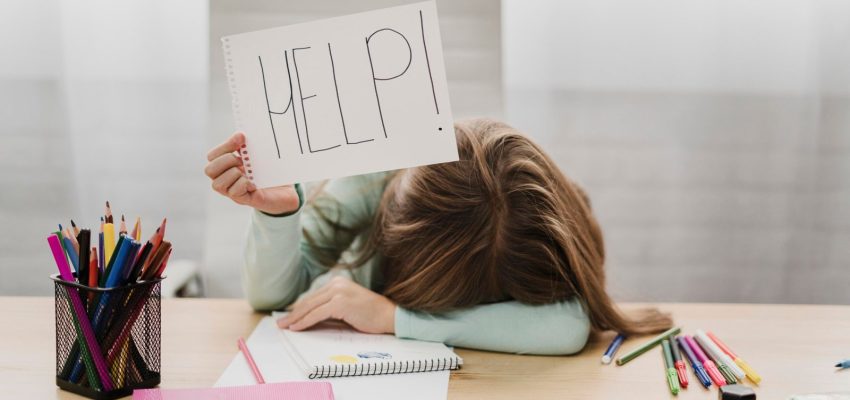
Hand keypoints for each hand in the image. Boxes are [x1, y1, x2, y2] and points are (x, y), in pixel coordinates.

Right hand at [204, 132, 298, 214]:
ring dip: (234, 174)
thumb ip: (246, 146)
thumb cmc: (269, 173)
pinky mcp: (244, 200)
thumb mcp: (256, 156)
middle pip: (209, 170)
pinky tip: (254, 183)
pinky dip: (244, 184)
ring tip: (248, 173)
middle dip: (226, 160)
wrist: (286, 191)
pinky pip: (233, 192)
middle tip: (242, 160)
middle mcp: (225, 180)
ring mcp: (232, 192)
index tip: (242, 138)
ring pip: (218, 184)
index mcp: (226, 167)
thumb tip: (240, 135)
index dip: (224, 146)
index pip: (212, 156)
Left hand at [277, 276, 396, 333]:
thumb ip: (330, 309)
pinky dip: (305, 322)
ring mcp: (338, 292)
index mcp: (337, 282)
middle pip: (309, 301)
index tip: (288, 317)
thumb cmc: (370, 315)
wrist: (389, 315)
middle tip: (280, 323)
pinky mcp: (340, 302)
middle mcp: (336, 284)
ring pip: (310, 307)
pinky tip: (296, 328)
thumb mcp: (347, 308)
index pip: (313, 297)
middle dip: (293, 313)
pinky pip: (317, 314)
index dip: (298, 308)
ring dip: (295, 318)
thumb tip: (310, 319)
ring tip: (284, 326)